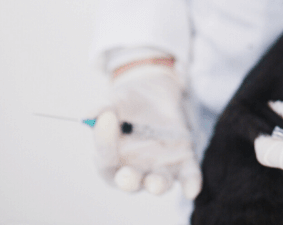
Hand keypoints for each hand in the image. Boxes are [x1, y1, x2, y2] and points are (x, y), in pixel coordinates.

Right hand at [92, 63, 200, 198]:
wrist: (155, 92)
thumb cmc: (128, 102)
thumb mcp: (114, 100)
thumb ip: (102, 108)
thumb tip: (90, 115)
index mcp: (111, 158)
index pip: (105, 159)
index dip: (103, 141)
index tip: (107, 117)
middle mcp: (135, 169)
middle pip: (130, 182)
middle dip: (128, 181)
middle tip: (127, 177)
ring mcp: (159, 167)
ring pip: (159, 183)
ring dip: (158, 185)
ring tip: (155, 185)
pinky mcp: (183, 160)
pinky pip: (188, 175)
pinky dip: (190, 183)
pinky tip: (192, 190)